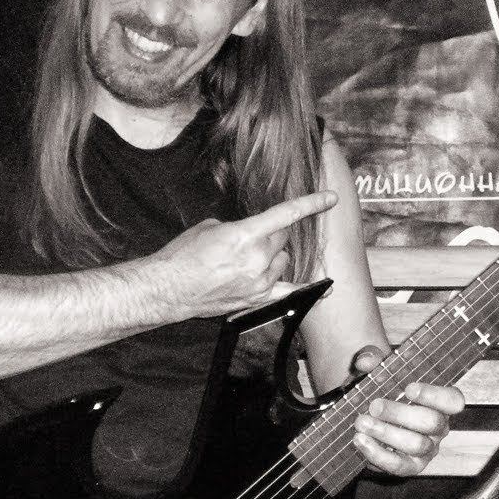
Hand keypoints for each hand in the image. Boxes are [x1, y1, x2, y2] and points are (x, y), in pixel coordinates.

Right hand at [145, 190, 337, 317]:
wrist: (168, 288)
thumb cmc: (183, 255)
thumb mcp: (210, 228)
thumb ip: (239, 228)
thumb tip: (252, 234)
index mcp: (245, 235)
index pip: (286, 214)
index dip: (311, 203)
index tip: (330, 198)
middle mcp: (257, 259)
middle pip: (283, 239)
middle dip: (274, 233)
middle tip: (255, 235)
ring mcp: (258, 282)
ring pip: (283, 260)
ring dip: (275, 255)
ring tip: (252, 257)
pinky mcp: (255, 299)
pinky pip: (288, 293)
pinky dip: (304, 289)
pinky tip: (324, 291)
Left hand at [349, 348, 464, 476]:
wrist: (372, 418)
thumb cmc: (384, 391)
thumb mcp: (380, 372)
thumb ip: (373, 361)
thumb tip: (365, 360)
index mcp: (440, 402)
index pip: (453, 400)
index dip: (435, 395)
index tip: (409, 389)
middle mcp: (439, 427)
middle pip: (431, 422)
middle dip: (400, 414)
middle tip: (374, 406)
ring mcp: (427, 449)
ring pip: (416, 444)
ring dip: (386, 433)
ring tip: (361, 423)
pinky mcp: (411, 466)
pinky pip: (399, 465)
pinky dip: (378, 454)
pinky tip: (360, 441)